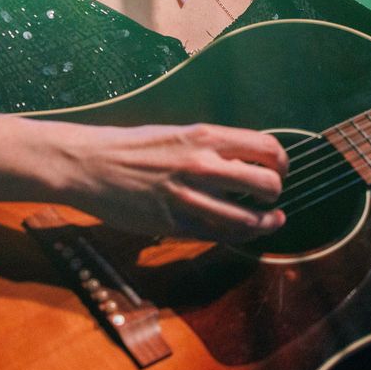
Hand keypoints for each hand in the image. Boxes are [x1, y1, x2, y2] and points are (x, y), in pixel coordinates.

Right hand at [53, 122, 287, 242]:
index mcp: (204, 136)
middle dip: (276, 193)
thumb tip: (242, 159)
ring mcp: (189, 197)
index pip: (265, 147)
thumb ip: (210, 146)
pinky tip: (238, 232)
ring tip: (270, 221)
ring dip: (265, 223)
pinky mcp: (174, 223)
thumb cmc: (131, 146)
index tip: (278, 169)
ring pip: (247, 219)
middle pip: (266, 184)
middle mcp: (202, 164)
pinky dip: (235, 236)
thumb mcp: (176, 133)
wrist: (89, 164)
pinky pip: (217, 236)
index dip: (280, 162)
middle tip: (272, 197)